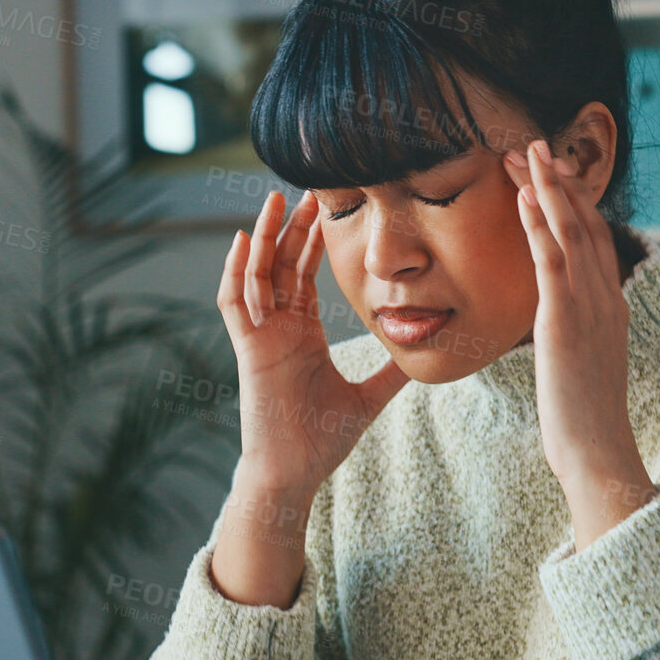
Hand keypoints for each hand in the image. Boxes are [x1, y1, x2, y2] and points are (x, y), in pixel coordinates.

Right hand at [216, 190, 412, 495]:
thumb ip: (391, 372)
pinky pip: (235, 303)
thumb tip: (424, 354)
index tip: (328, 208)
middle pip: (281, 264)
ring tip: (274, 199)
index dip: (313, 241)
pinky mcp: (248, 350)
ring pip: (255, 274)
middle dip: (292, 226)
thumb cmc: (321, 440)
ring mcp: (260, 337)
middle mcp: (278, 328)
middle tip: (308, 187)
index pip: (304, 275)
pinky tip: (241, 240)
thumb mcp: (369, 396)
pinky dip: (235, 271)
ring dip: (263, 236)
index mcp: (301, 334)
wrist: (295, 472)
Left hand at [503, 140, 654, 549]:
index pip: (596, 240)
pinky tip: (523, 197)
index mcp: (611, 308)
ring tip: (526, 152)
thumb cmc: (583, 421)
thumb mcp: (583, 367)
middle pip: (585, 224)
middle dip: (559, 181)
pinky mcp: (565, 320)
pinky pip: (551, 259)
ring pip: (571, 230)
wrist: (597, 453)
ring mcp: (589, 306)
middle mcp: (606, 298)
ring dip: (547, 187)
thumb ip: (577, 337)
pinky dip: (539, 223)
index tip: (552, 174)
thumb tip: (562, 328)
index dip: (575, 204)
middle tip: (535, 146)